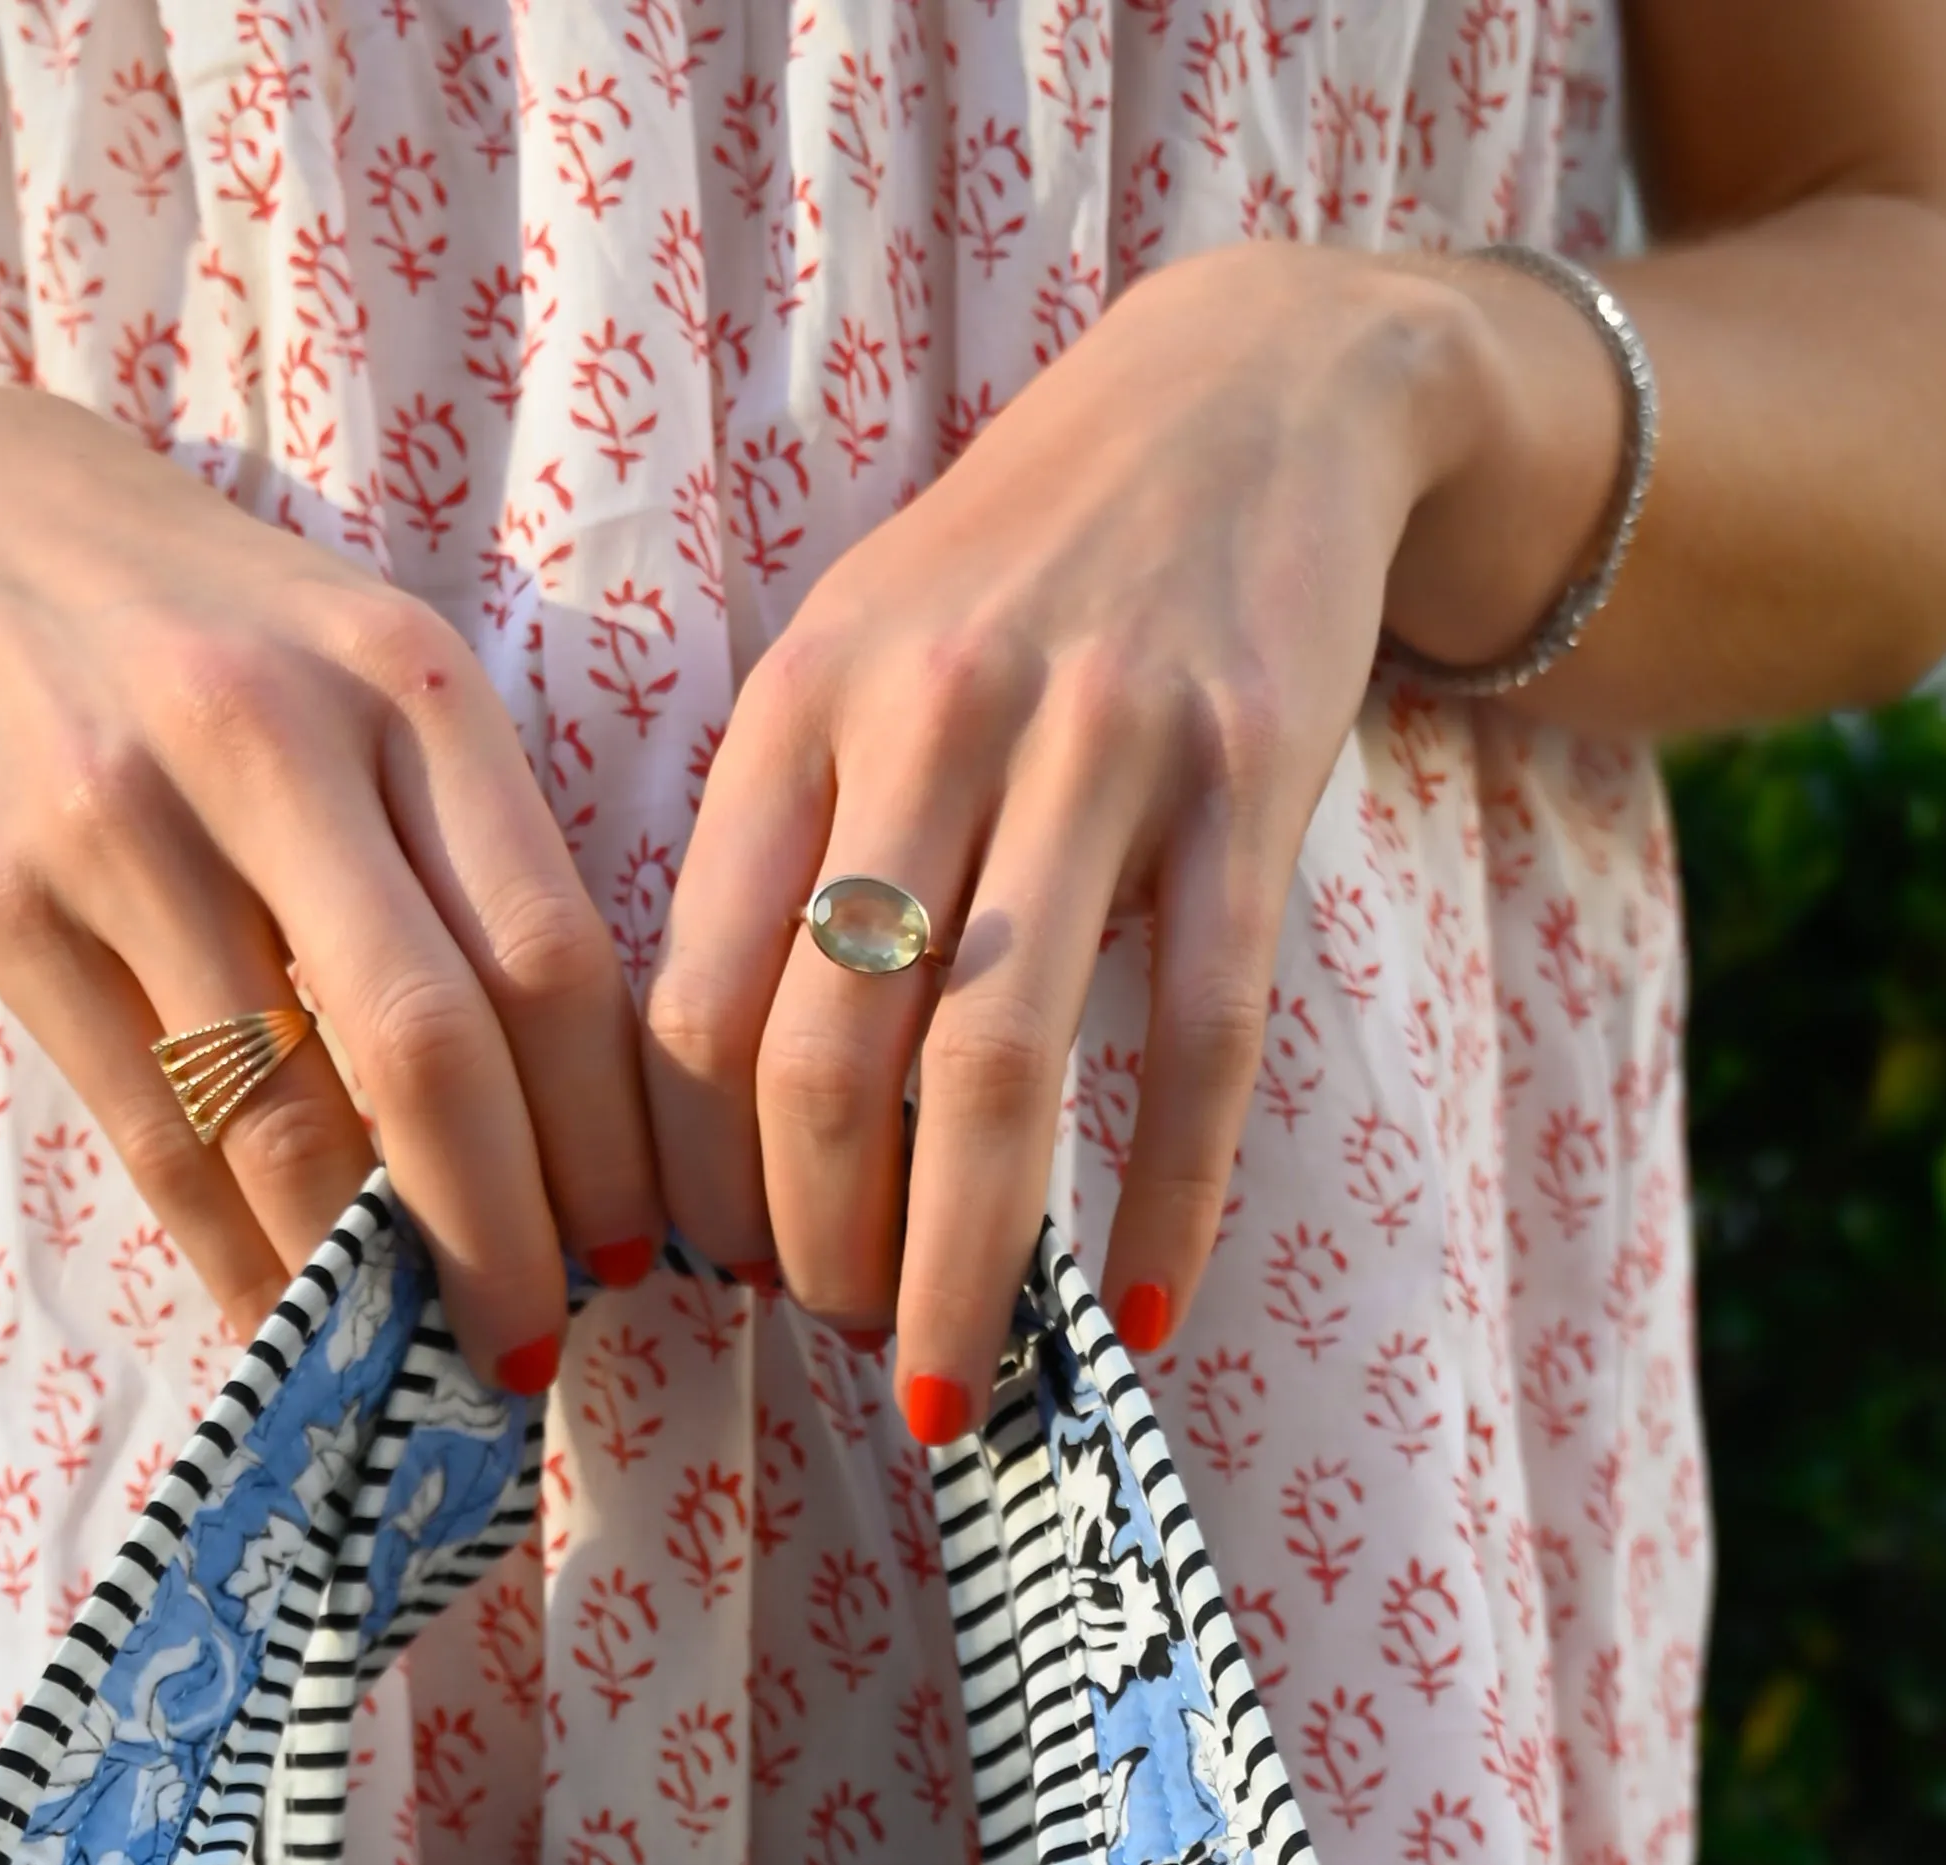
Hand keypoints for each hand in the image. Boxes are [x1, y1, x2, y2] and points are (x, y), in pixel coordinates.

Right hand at [0, 391, 661, 1382]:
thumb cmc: (220, 637)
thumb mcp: (371, 675)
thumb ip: (471, 853)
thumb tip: (582, 1124)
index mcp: (406, 683)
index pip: (545, 952)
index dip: (604, 1133)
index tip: (633, 1249)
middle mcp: (270, 739)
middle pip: (427, 1046)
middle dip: (500, 1233)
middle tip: (535, 1351)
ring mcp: (123, 820)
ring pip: (278, 1110)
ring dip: (359, 1270)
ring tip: (411, 1357)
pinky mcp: (7, 899)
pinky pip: (149, 1130)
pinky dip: (229, 1251)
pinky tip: (280, 1320)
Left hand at [641, 245, 1621, 1439]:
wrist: (1248, 391)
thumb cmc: (1012, 581)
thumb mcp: (850, 669)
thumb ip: (780, 863)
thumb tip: (711, 1142)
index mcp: (800, 708)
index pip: (696, 1001)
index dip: (691, 1181)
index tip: (711, 1279)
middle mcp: (934, 720)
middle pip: (832, 1058)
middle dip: (815, 1250)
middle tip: (833, 1345)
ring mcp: (1104, 745)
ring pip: (1001, 1066)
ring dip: (960, 1263)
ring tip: (945, 1392)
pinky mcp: (1254, 777)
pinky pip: (1205, 1038)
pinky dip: (1168, 1199)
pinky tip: (1139, 1319)